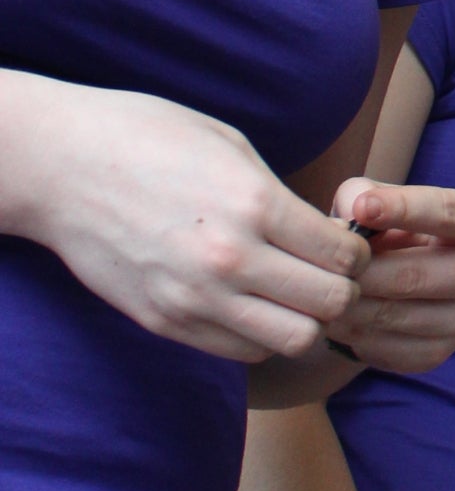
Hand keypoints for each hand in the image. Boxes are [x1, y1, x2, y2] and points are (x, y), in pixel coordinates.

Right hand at [9, 78, 367, 361]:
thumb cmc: (148, 139)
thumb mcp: (230, 146)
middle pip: (330, 305)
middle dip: (343, 291)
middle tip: (328, 274)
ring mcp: (195, 298)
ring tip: (292, 295)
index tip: (344, 243)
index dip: (357, 253)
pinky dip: (260, 334)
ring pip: (293, 341)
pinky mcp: (166, 323)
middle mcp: (230, 258)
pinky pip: (242, 351)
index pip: (344, 257)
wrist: (61, 167)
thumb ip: (282, 196)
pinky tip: (251, 303)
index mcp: (254, 204)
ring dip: (305, 320)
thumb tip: (326, 233)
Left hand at [333, 181, 454, 374]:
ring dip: (350, 306)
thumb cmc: (393, 225)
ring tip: (319, 292)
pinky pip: (390, 349)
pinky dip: (355, 335)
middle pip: (418, 275)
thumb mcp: (383, 197)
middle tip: (323, 265)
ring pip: (398, 316)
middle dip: (363, 270)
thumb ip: (365, 194)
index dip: (405, 209)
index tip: (363, 208)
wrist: (404, 279)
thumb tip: (353, 214)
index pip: (449, 213)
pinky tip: (333, 319)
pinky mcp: (442, 353)